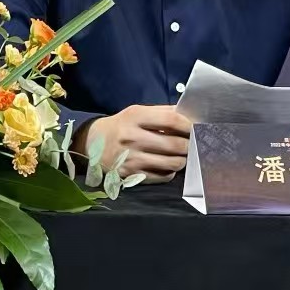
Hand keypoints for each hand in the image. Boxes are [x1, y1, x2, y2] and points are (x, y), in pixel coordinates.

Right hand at [75, 104, 191, 182]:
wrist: (93, 144)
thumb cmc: (121, 126)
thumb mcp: (136, 112)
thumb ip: (162, 113)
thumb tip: (190, 115)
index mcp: (135, 117)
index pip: (171, 119)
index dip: (189, 124)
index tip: (197, 127)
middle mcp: (133, 137)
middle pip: (175, 144)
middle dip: (190, 145)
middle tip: (195, 144)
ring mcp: (132, 158)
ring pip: (172, 163)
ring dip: (183, 159)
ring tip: (182, 155)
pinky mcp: (132, 175)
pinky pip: (163, 176)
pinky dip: (170, 171)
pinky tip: (167, 165)